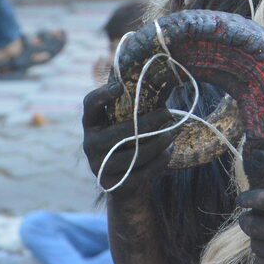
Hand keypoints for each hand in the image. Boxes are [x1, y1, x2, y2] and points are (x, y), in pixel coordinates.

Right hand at [82, 79, 175, 194]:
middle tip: (169, 113)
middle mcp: (90, 145)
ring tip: (173, 133)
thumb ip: (136, 106)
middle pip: (119, 132)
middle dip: (148, 122)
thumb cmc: (129, 143)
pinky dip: (159, 161)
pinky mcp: (113, 185)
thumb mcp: (126, 123)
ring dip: (157, 142)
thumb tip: (162, 78)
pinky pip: (140, 173)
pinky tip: (169, 151)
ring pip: (133, 154)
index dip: (102, 95)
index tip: (120, 87)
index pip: (90, 105)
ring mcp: (99, 167)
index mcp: (92, 124)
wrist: (124, 185)